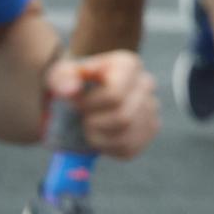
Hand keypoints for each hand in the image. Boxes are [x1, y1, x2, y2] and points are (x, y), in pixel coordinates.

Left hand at [45, 51, 161, 159]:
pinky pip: (129, 148)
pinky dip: (108, 147)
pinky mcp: (150, 130)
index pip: (116, 95)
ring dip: (100, 136)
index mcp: (128, 64)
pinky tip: (100, 135)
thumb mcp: (61, 75)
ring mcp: (151, 107)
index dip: (90, 104)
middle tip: (83, 116)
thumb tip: (71, 91)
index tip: (77, 102)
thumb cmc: (74, 82)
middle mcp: (146, 83)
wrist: (84, 92)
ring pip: (127, 135)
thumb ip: (62, 79)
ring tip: (91, 125)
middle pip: (123, 117)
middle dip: (95, 122)